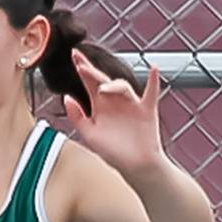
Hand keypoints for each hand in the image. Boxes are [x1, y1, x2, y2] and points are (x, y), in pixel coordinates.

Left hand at [63, 50, 165, 175]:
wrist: (135, 166)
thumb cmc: (112, 152)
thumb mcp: (89, 135)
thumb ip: (77, 117)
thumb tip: (66, 97)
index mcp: (99, 105)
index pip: (89, 82)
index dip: (82, 68)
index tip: (73, 55)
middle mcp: (114, 101)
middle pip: (103, 80)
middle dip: (91, 70)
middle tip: (80, 63)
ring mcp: (131, 104)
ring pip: (122, 87)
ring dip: (113, 85)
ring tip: (103, 88)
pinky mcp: (147, 110)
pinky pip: (151, 93)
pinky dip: (154, 82)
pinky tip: (154, 70)